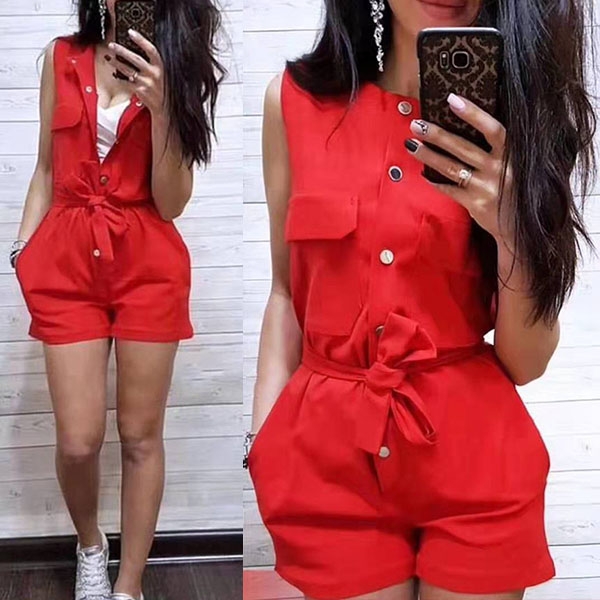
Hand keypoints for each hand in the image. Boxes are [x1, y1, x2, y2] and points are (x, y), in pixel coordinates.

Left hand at [107, 29, 165, 115]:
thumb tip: (136, 50)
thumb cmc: (161, 88)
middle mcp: (154, 74)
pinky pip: (126, 82)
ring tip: (109, 58)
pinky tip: (114, 74)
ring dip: (117, 63)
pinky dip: (119, 78)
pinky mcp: (140, 91)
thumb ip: (152, 64)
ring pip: (128, 70)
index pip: (151, 50)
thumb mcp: (161, 74)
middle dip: (122, 51)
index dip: (141, 40)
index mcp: (160, 67)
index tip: (131, 32)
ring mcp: (146, 83)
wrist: (164, 106)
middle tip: (112, 45)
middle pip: (136, 59)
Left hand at [404, 93, 515, 251]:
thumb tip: (479, 126)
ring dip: (429, 156)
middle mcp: (499, 169)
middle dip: (437, 135)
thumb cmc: (521, 190)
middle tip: (416, 124)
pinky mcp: (476, 204)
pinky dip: (436, 183)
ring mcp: (486, 187)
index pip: (493, 129)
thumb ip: (504, 149)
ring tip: (411, 144)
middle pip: (463, 148)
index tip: (452, 99)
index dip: (473, 114)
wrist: (524, 225)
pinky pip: (451, 190)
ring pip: (452, 168)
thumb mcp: (522, 165)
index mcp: (513, 154)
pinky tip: (422, 175)